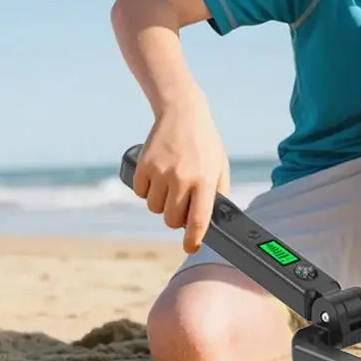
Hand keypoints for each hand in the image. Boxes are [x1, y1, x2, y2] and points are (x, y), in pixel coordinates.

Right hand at [135, 102, 229, 253]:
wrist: (183, 113)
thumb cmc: (205, 144)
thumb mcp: (220, 165)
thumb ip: (219, 192)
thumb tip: (211, 221)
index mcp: (205, 179)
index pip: (199, 219)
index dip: (194, 239)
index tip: (191, 248)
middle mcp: (183, 178)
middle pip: (172, 220)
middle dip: (176, 218)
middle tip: (181, 204)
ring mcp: (161, 173)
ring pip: (154, 208)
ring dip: (161, 203)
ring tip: (171, 183)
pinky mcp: (144, 167)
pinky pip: (140, 193)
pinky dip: (147, 190)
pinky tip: (157, 175)